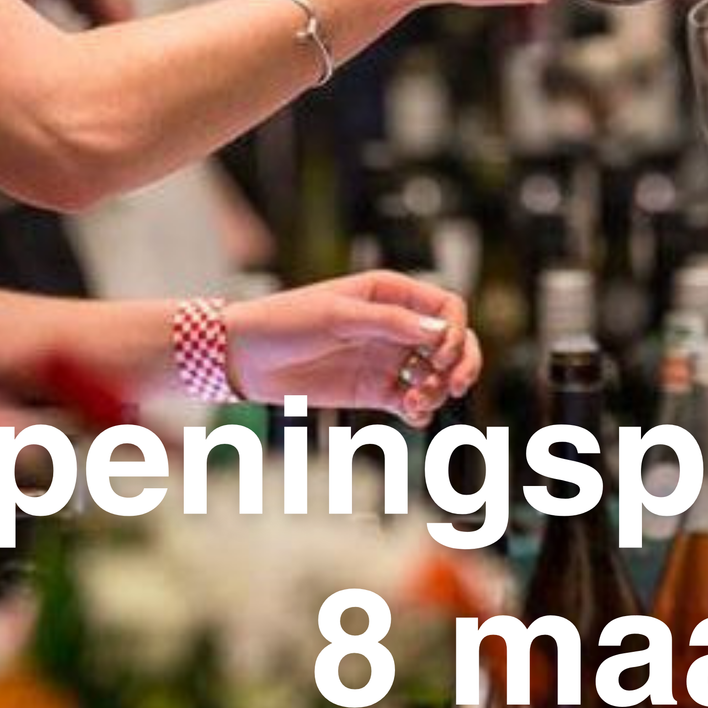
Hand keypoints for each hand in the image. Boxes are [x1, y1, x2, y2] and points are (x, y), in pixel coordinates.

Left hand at [223, 272, 482, 426]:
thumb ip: (390, 322)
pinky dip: (422, 411)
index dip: (455, 331)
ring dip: (438, 390)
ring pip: (437, 374)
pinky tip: (412, 414)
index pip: (447, 307)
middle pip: (452, 342)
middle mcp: (395, 325)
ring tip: (415, 402)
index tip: (441, 354)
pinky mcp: (375, 390)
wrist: (245, 358)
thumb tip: (440, 331)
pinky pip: (414, 402)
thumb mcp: (337, 315)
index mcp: (390, 293)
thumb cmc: (285, 322)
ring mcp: (387, 358)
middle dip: (462, 363)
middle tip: (455, 385)